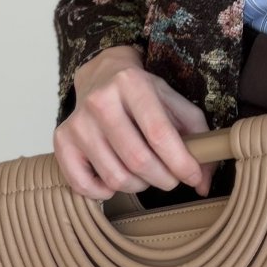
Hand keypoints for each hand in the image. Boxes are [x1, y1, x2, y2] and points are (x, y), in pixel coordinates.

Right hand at [53, 44, 214, 198]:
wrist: (100, 73)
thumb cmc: (142, 92)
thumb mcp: (172, 100)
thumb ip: (197, 135)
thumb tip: (203, 182)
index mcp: (133, 83)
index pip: (159, 133)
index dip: (181, 162)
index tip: (193, 177)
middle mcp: (101, 100)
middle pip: (138, 159)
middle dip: (164, 178)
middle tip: (172, 178)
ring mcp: (78, 122)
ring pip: (115, 176)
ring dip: (139, 186)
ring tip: (146, 175)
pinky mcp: (62, 140)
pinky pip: (83, 184)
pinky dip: (104, 192)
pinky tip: (116, 181)